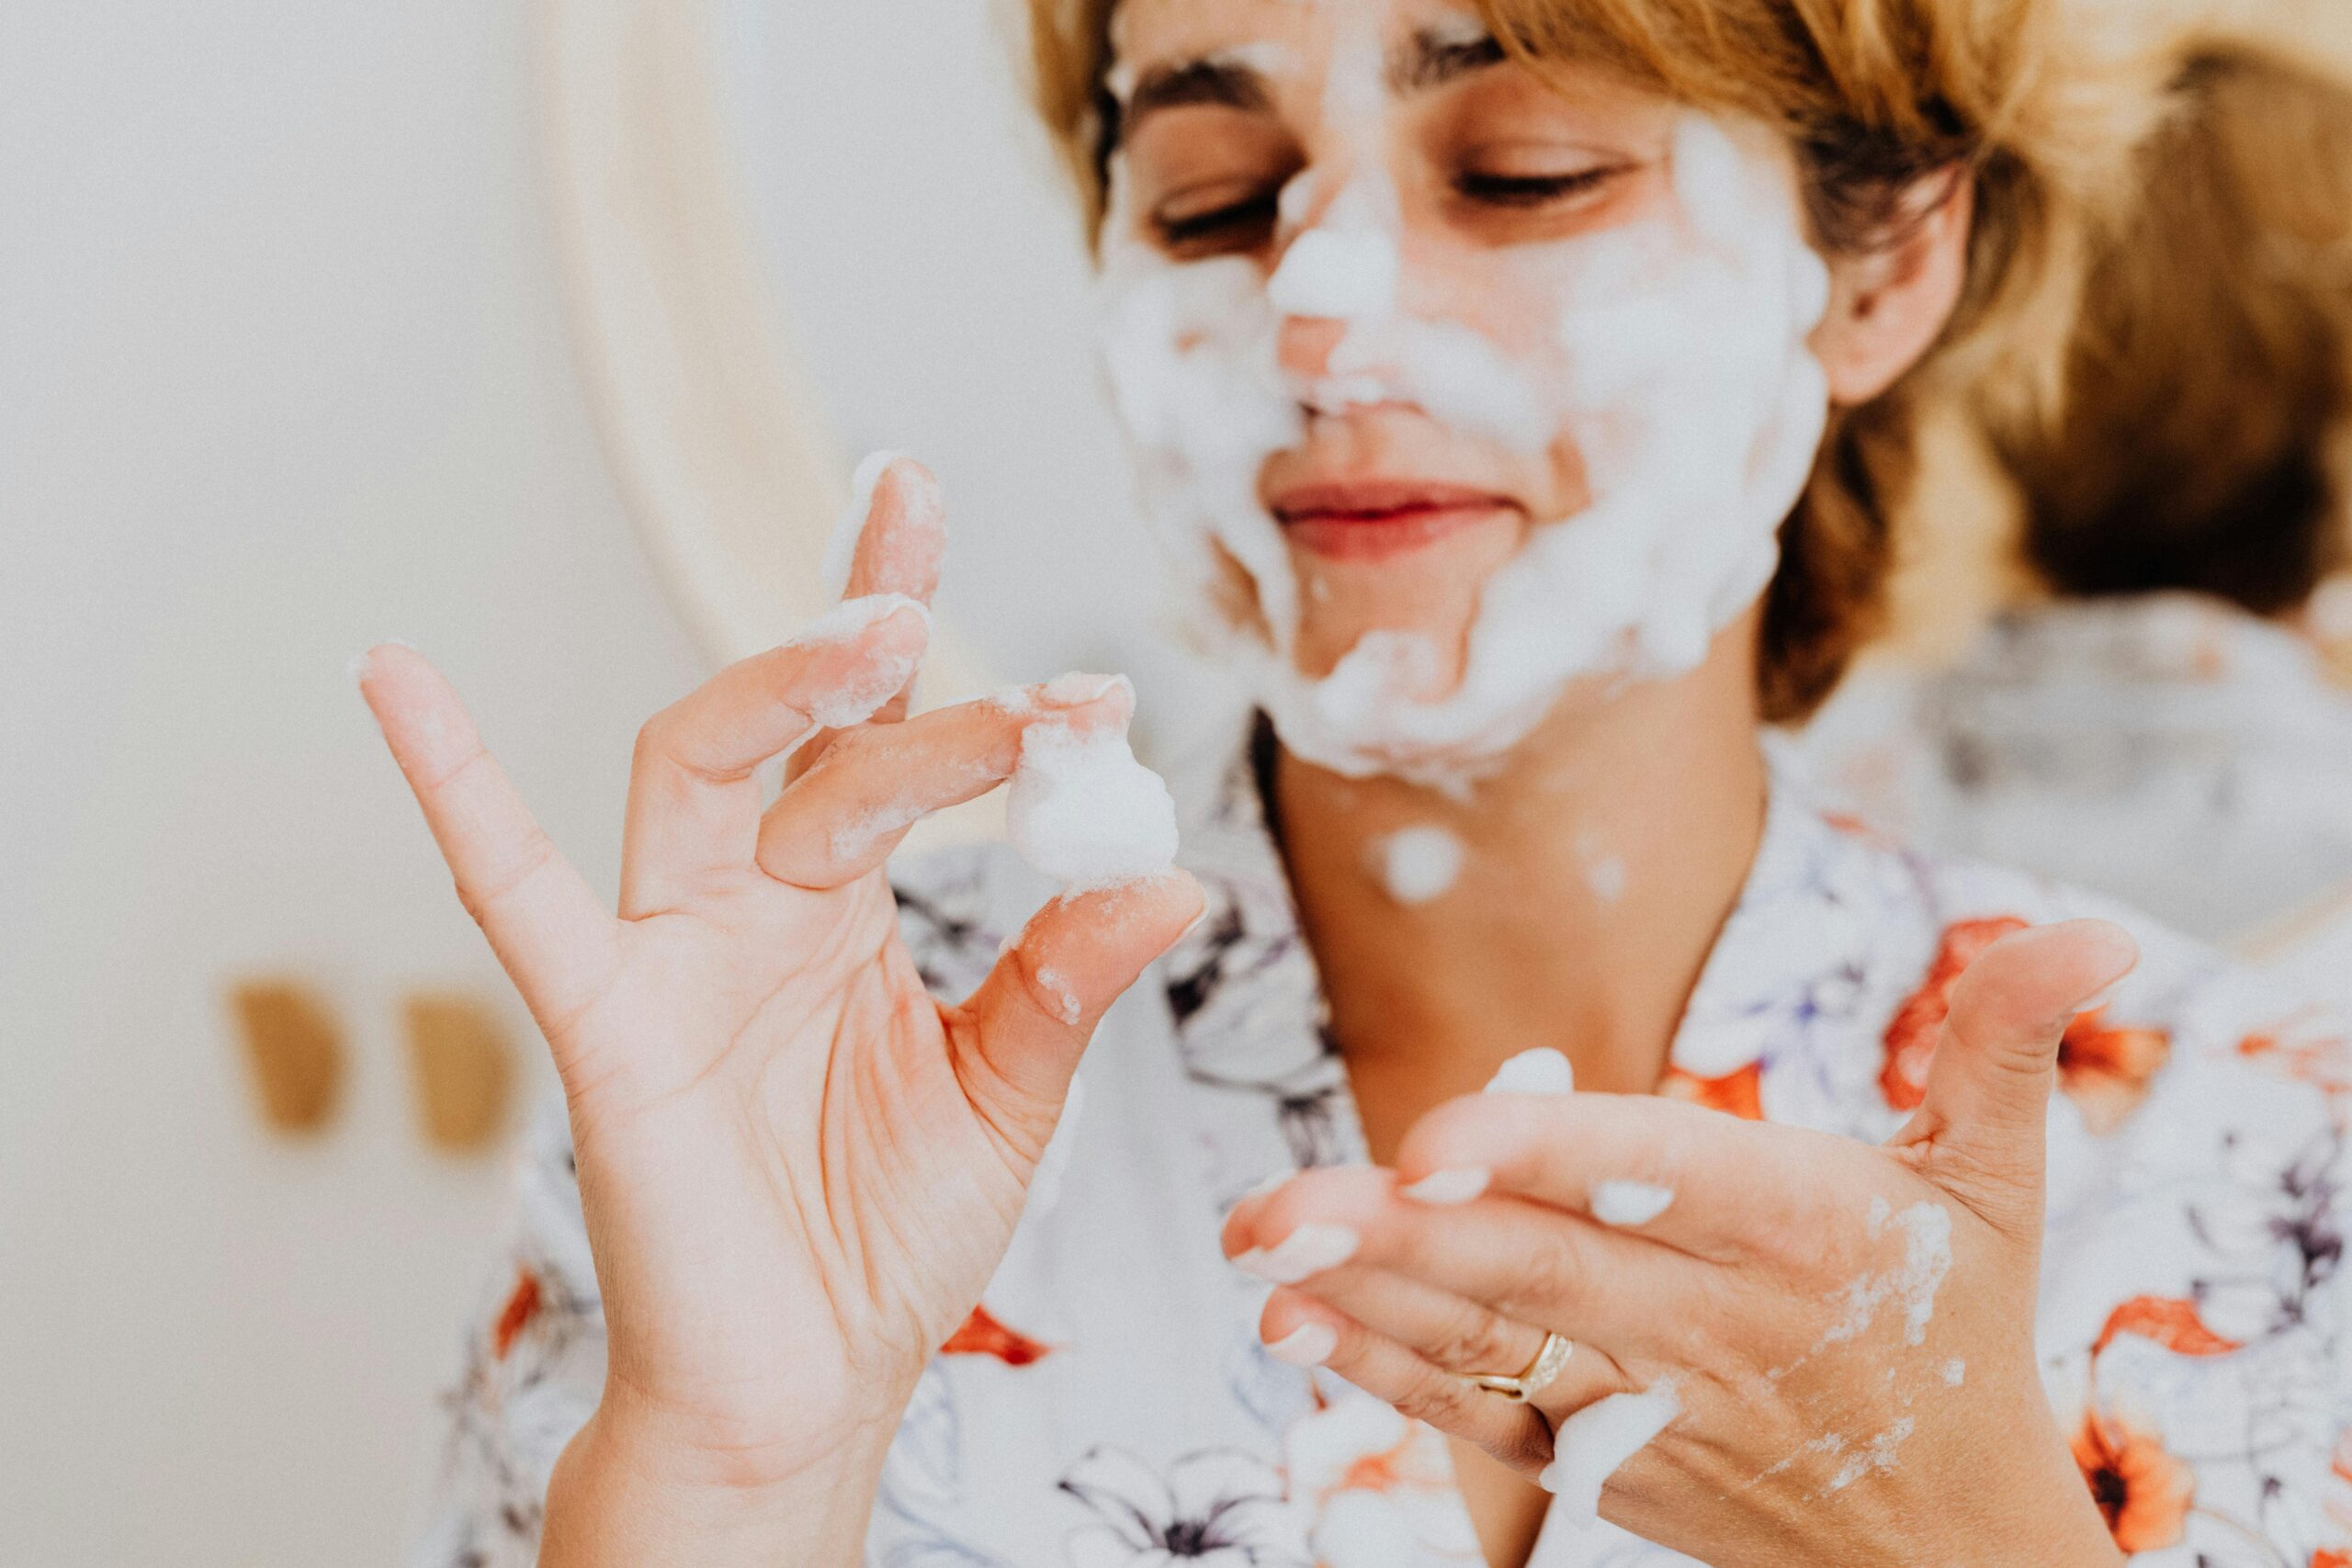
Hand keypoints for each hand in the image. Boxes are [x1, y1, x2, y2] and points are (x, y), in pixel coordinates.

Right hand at [359, 460, 1200, 1562]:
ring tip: (874, 627)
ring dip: (779, 689)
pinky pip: (518, 898)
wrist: (804, 1393)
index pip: (882, 742)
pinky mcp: (609, 1027)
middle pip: (801, 732)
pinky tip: (396, 678)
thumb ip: (1065, 982)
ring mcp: (676, 954)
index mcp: (844, 913)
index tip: (1020, 597)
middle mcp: (756, 907)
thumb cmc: (885, 1241)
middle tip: (946, 604)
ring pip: (700, 773)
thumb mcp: (1007, 1096)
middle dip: (869, 653)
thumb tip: (1173, 878)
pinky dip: (453, 787)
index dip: (924, 644)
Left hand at [1223, 921, 2136, 1566]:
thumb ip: (2003, 1045)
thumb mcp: (1997, 1185)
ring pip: (1490, 1347)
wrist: (1948, 1546)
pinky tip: (1296, 1326)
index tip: (1436, 1135)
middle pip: (1543, 1273)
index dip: (1551, 1157)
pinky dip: (1384, 1374)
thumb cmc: (1958, 1333)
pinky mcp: (1603, 1464)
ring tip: (1259, 1249)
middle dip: (1400, 1235)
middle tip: (1276, 1199)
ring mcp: (1649, 1406)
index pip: (1664, 1181)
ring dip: (1364, 1297)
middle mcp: (1716, 1324)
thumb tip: (2099, 934)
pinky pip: (1480, 1418)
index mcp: (1807, 1232)